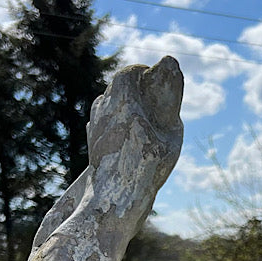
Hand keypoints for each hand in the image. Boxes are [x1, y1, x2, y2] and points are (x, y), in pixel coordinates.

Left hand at [87, 59, 183, 205]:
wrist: (116, 198)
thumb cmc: (147, 168)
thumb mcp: (169, 133)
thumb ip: (169, 97)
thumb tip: (169, 62)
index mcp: (122, 100)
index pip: (132, 72)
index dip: (148, 75)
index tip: (160, 86)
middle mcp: (104, 107)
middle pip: (119, 86)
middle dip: (138, 92)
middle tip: (154, 107)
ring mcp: (95, 122)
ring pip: (110, 102)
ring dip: (126, 106)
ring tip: (143, 125)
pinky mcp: (92, 137)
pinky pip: (105, 119)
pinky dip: (118, 122)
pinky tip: (130, 139)